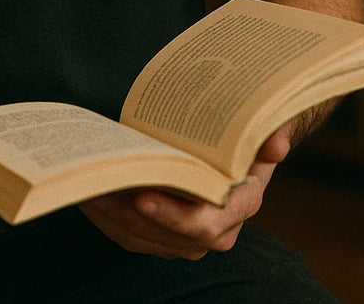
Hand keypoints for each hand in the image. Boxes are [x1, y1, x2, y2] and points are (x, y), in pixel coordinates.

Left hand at [80, 126, 291, 259]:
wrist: (244, 147)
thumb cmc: (248, 132)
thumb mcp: (264, 125)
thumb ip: (270, 131)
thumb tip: (276, 143)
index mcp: (241, 204)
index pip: (204, 223)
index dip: (172, 215)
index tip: (142, 196)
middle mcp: (218, 230)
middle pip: (166, 234)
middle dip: (129, 213)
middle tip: (100, 183)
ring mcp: (190, 238)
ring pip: (144, 238)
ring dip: (112, 216)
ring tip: (87, 184)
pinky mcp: (167, 237)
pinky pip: (132, 236)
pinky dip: (108, 219)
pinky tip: (88, 194)